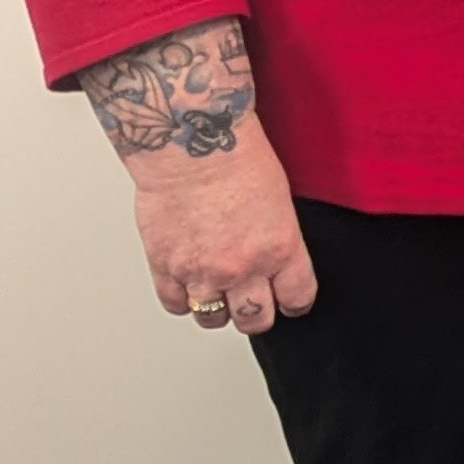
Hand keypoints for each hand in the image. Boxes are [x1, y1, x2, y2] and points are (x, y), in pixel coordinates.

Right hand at [77, 18, 315, 333]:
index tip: (288, 302)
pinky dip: (181, 298)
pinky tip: (187, 284)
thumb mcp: (281, 200)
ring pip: (213, 318)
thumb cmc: (237, 157)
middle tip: (251, 303)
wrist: (191, 144)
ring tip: (216, 292)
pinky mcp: (166, 266)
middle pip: (255, 319)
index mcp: (280, 249)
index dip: (294, 303)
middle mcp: (242, 267)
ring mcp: (201, 271)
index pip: (297, 299)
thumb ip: (280, 240)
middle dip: (256, 314)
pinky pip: (175, 304)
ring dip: (216, 309)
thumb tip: (277, 262)